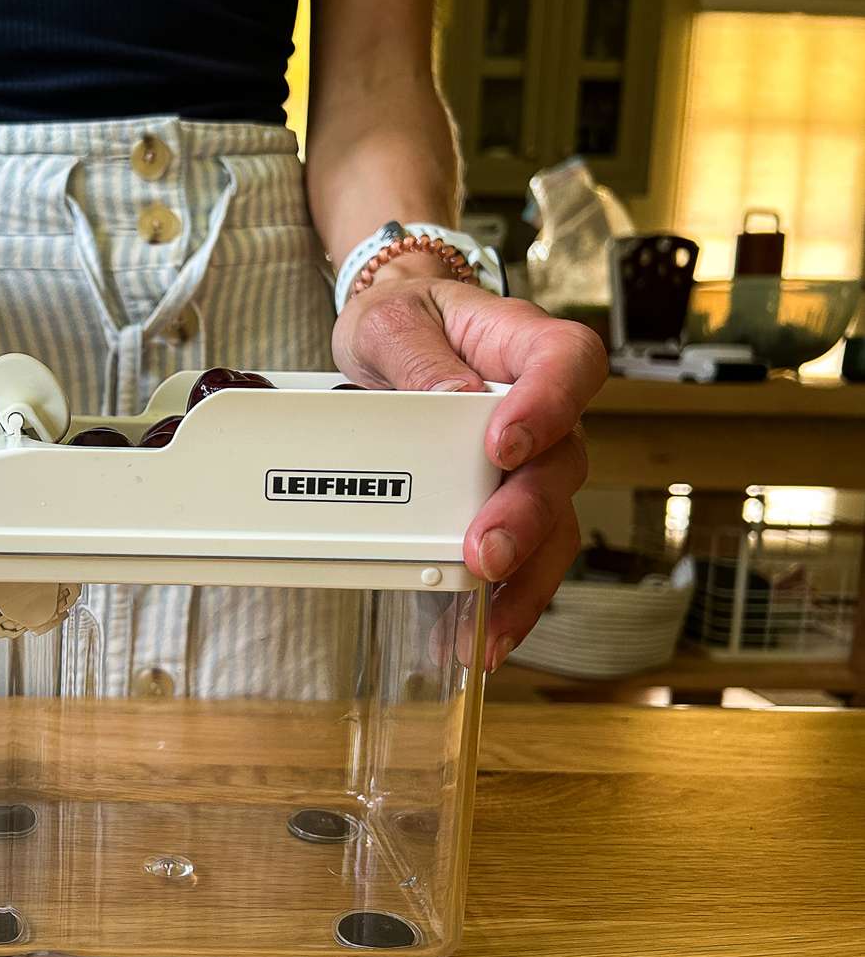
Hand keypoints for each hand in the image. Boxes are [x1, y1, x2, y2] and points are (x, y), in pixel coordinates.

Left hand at [332, 274, 606, 670]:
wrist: (394, 340)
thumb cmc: (405, 321)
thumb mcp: (389, 322)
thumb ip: (416, 355)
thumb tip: (447, 398)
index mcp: (524, 346)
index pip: (567, 364)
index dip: (550, 406)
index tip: (505, 444)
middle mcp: (544, 411)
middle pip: (562, 464)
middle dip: (525, 516)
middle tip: (485, 551)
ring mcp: (530, 465)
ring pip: (552, 525)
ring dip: (523, 578)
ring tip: (486, 624)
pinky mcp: (503, 506)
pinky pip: (519, 557)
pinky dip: (500, 601)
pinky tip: (473, 635)